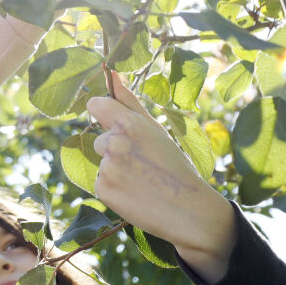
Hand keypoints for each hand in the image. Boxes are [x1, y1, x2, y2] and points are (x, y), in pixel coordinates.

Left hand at [87, 70, 237, 284]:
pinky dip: (115, 187)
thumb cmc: (175, 165)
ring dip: (115, 168)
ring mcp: (106, 168)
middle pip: (101, 138)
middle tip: (144, 163)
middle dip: (116, 148)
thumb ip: (130, 102)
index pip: (96, 105)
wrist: (189, 210)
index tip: (116, 123)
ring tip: (142, 179)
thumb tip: (112, 74)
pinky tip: (136, 192)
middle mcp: (113, 143)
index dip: (105, 113)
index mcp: (128, 123)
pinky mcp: (102, 190)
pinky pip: (102, 182)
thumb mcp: (156, 129)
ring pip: (102, 161)